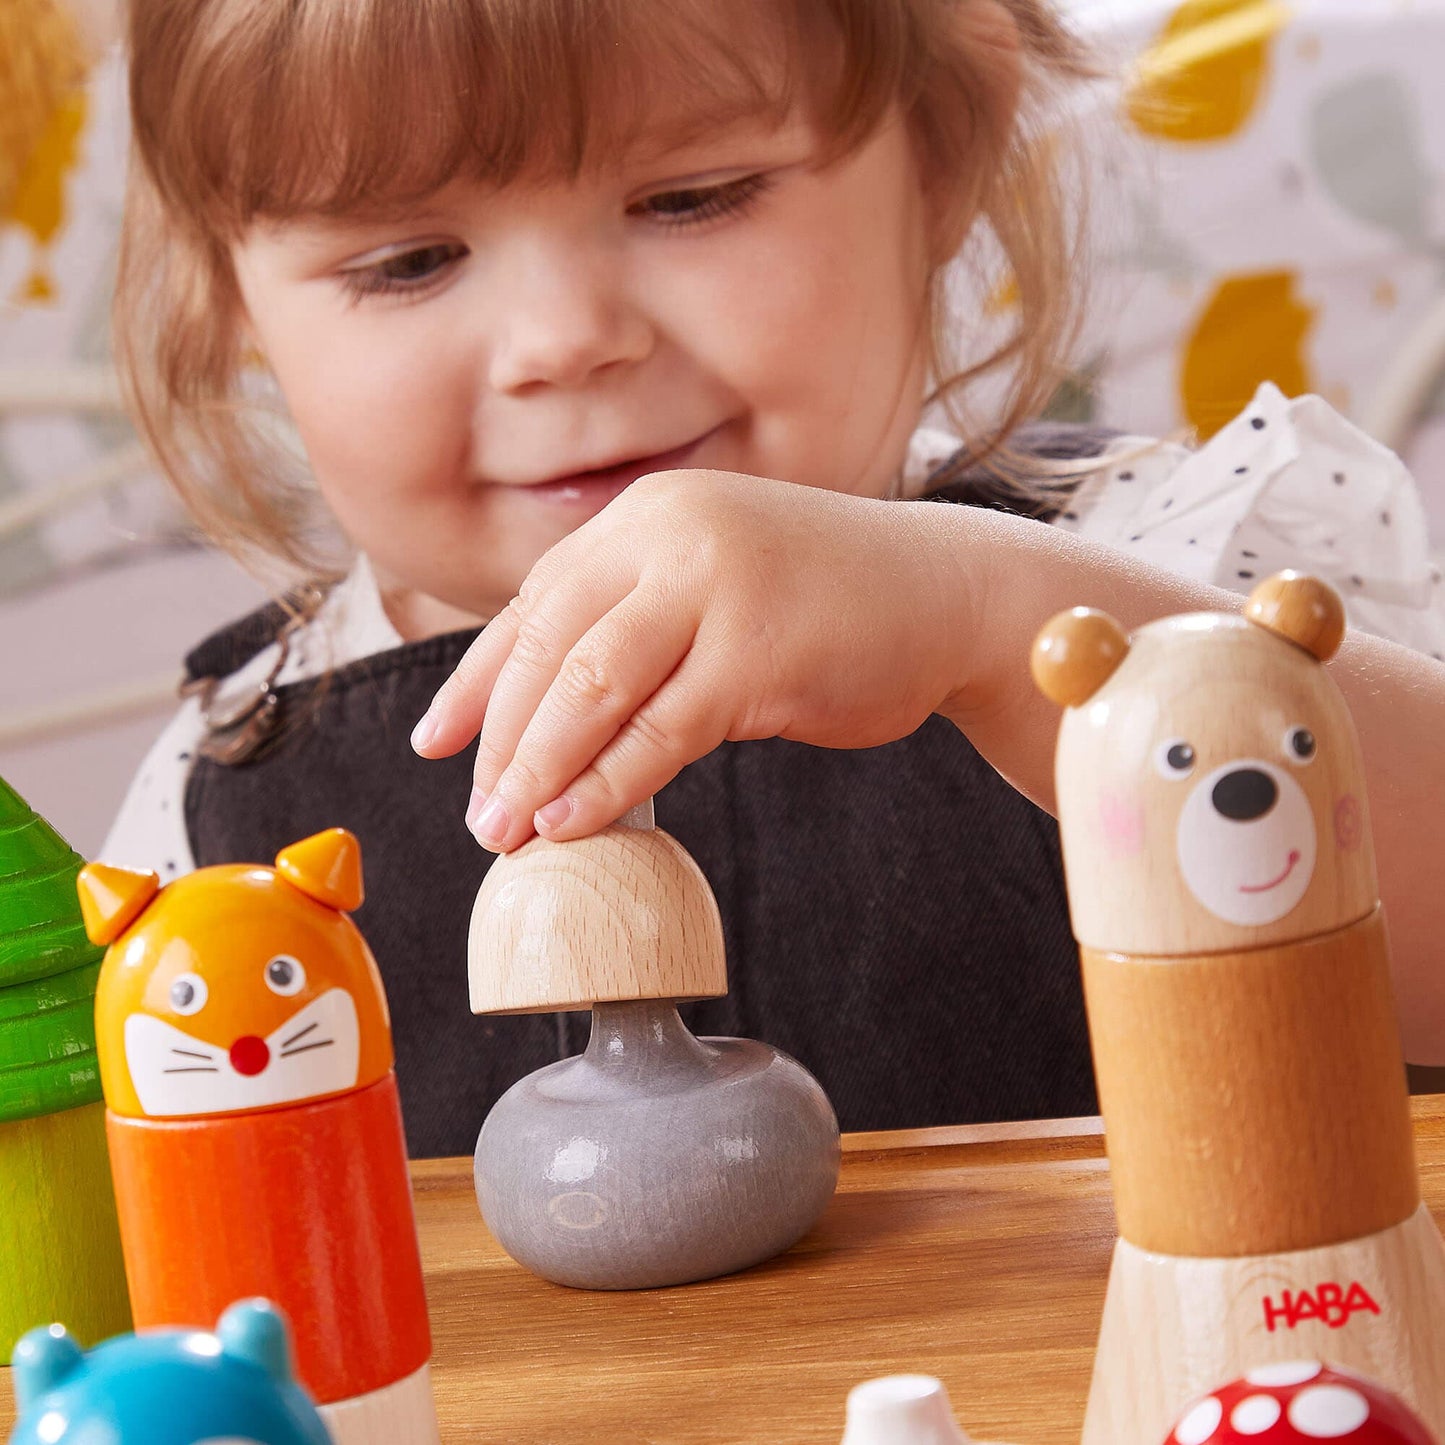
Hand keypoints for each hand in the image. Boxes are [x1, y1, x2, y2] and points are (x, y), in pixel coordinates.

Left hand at [411, 469, 975, 850]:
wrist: (948, 594)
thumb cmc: (827, 601)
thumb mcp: (716, 586)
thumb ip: (640, 625)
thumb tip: (552, 719)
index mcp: (651, 518)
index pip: (537, 603)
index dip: (480, 679)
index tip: (439, 740)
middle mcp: (672, 535)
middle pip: (552, 646)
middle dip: (502, 738)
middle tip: (478, 811)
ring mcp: (716, 588)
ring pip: (592, 687)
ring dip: (539, 768)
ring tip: (506, 830)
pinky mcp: (757, 652)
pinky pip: (659, 731)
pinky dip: (607, 785)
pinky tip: (573, 823)